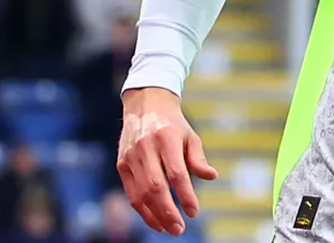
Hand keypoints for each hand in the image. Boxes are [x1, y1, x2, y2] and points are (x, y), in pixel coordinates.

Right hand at [118, 87, 218, 235]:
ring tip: (169, 228)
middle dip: (168, 211)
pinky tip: (155, 221)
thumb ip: (198, 158)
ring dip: (155, 215)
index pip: (176, 172)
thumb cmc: (173, 124)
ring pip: (140, 193)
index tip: (194, 212)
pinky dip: (142, 210)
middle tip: (179, 229)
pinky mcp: (121, 164)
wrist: (145, 105)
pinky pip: (131, 192)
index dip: (185, 194)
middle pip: (156, 186)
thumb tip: (211, 176)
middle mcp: (146, 147)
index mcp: (167, 138)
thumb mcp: (190, 135)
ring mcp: (131, 156)